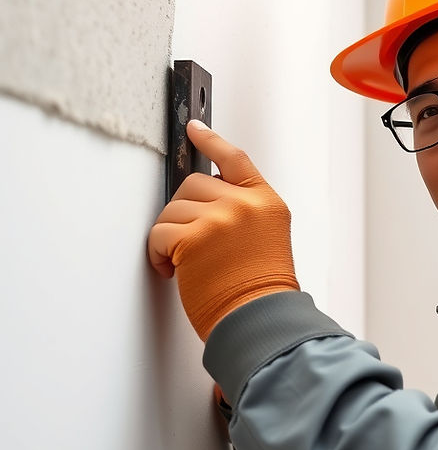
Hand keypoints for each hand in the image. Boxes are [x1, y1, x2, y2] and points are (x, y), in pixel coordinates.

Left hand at [147, 121, 298, 338]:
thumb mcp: (266, 240)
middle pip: (194, 184)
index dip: (211, 141)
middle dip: (183, 212)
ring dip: (169, 236)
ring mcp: (220, 217)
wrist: (261, 320)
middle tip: (188, 243)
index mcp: (266, 203)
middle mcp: (245, 204)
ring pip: (172, 209)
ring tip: (183, 264)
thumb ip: (243, 213)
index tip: (195, 128)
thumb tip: (204, 203)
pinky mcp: (194, 236)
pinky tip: (172, 270)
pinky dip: (158, 254)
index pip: (235, 159)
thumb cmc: (261, 292)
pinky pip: (159, 233)